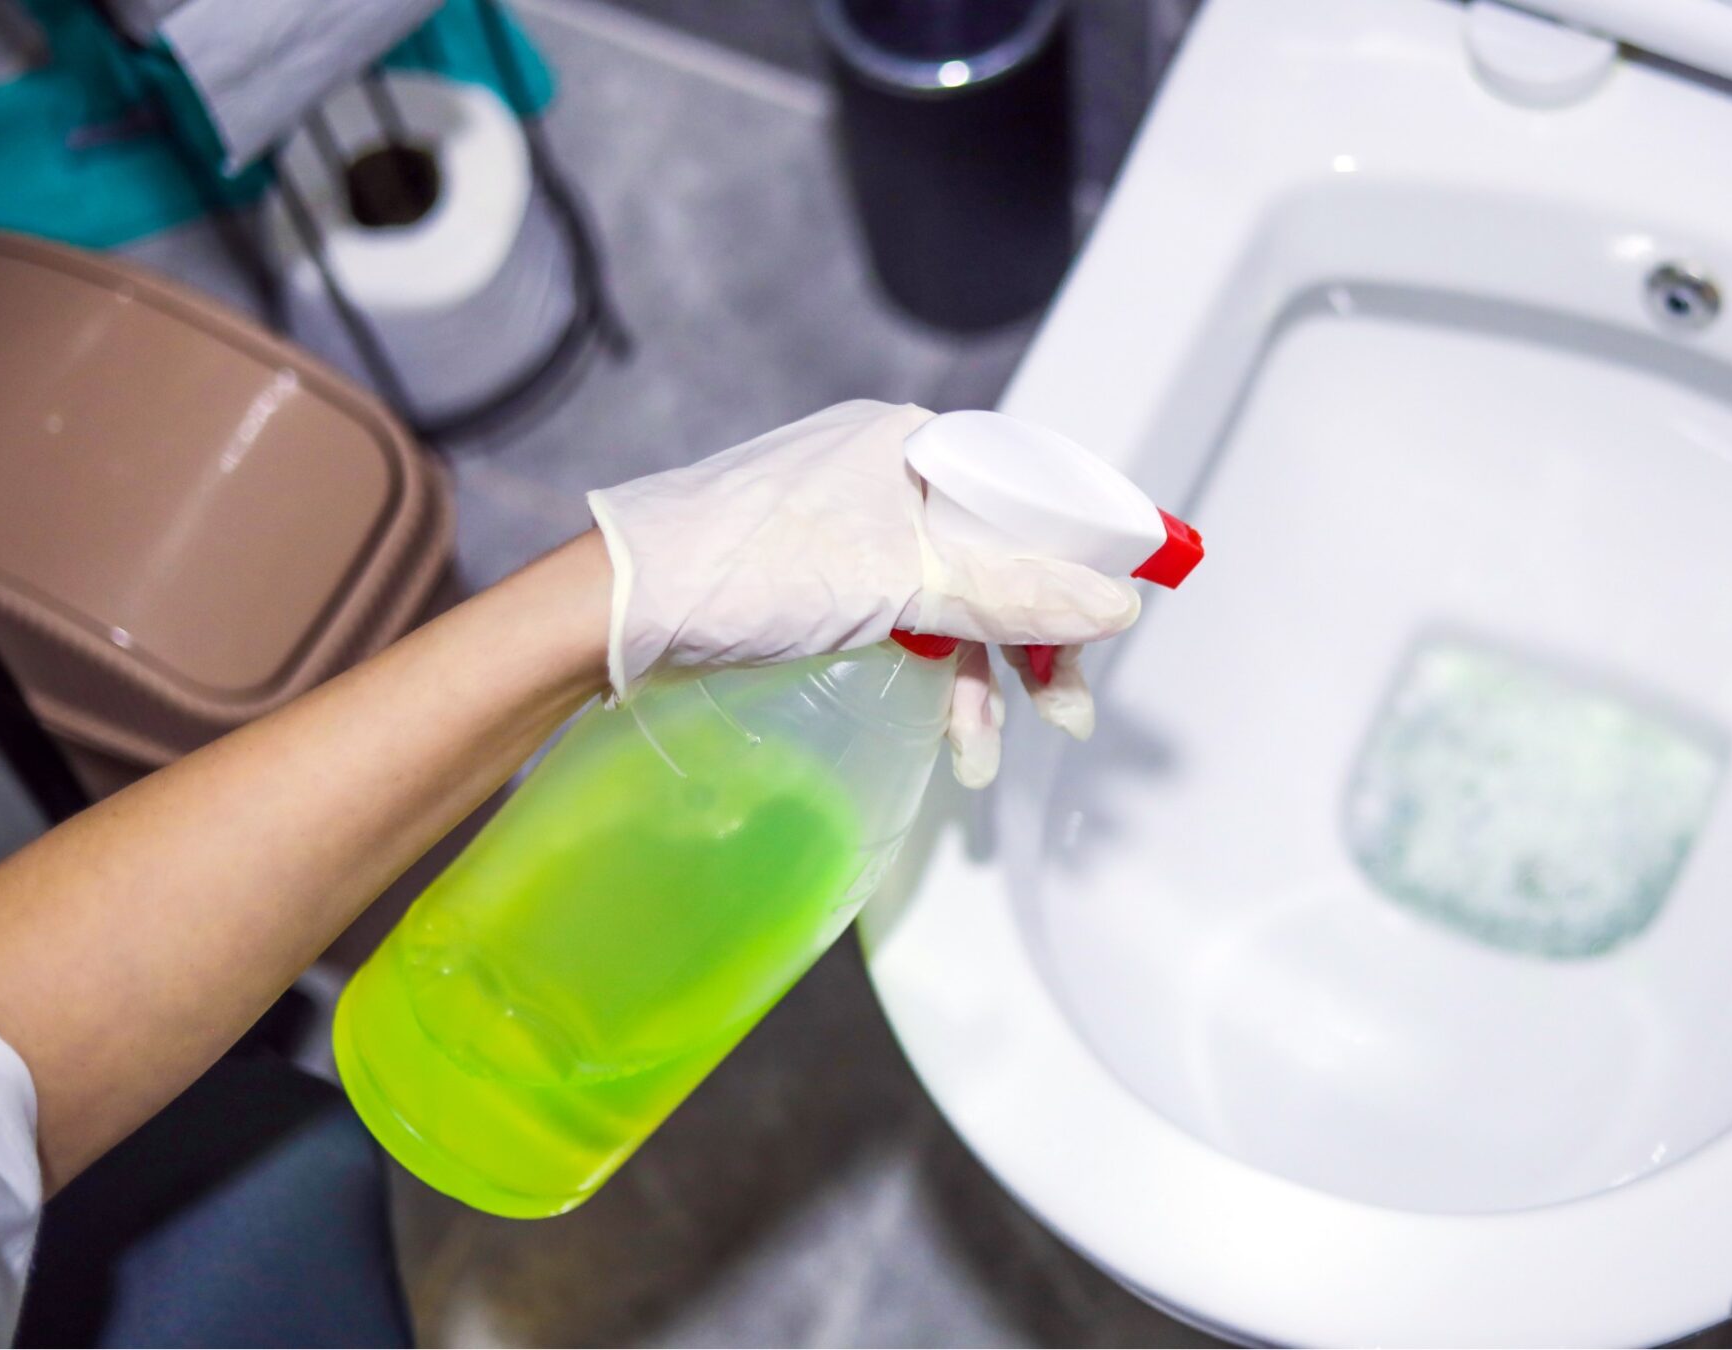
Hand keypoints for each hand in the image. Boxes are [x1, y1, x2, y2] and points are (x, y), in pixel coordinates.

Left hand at [585, 400, 1140, 784]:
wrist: (614, 613)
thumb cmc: (744, 571)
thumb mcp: (903, 581)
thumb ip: (1015, 595)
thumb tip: (1116, 606)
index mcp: (913, 445)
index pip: (1032, 490)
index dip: (1083, 555)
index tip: (1117, 614)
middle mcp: (889, 476)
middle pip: (1002, 554)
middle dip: (1034, 638)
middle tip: (1062, 705)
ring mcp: (855, 530)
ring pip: (958, 599)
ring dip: (983, 675)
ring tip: (986, 749)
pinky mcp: (825, 580)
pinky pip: (914, 620)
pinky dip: (938, 673)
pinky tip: (950, 726)